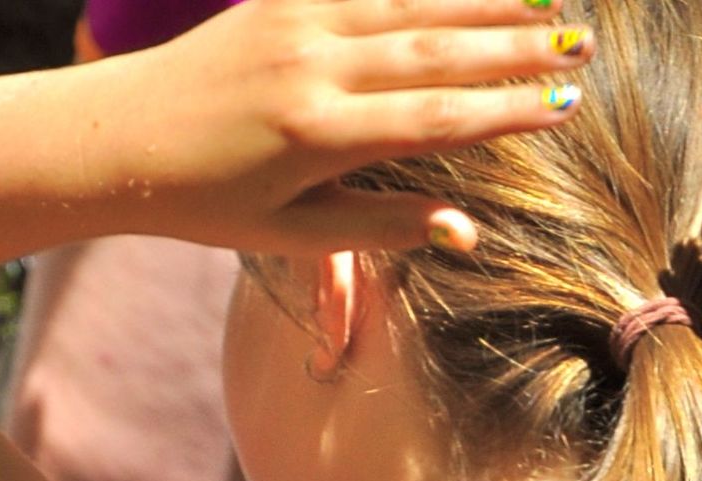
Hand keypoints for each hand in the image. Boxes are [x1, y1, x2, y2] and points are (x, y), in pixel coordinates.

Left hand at [99, 0, 587, 253]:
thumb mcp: (295, 236)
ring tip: (548, 4)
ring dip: (484, 2)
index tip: (562, 108)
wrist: (122, 136)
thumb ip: (382, 229)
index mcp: (319, 136)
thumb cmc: (210, 202)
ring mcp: (296, 22)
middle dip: (514, 46)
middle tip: (579, 47)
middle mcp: (313, 67)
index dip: (504, 112)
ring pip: (410, 5)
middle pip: (435, 51)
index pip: (434, 119)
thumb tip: (466, 232)